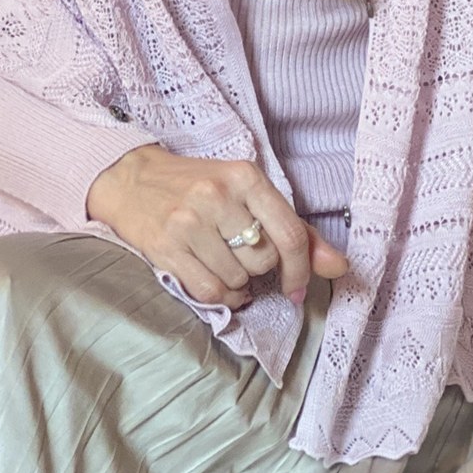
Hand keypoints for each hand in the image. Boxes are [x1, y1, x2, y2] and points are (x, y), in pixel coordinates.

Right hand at [86, 143, 348, 309]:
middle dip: (259, 270)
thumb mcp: (247, 194)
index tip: (297, 287)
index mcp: (245, 176)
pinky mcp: (166, 247)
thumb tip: (341, 267)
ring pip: (237, 280)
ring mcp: (189, 221)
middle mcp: (217, 195)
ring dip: (237, 284)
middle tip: (242, 258)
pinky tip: (211, 278)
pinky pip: (210, 293)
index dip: (302, 269)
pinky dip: (219, 297)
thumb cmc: (197, 187)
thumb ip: (294, 230)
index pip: (289, 232)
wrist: (132, 181)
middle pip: (263, 260)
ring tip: (223, 264)